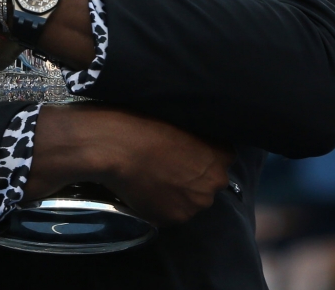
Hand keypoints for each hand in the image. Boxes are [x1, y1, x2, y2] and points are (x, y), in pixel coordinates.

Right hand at [27, 106, 234, 225]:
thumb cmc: (141, 119)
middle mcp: (215, 181)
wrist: (113, 143)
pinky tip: (143, 188)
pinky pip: (170, 213)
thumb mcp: (177, 116)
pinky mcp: (174, 219)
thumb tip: (191, 142)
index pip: (221, 156)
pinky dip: (160, 205)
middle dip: (192, 175)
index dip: (201, 152)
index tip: (184, 148)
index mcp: (221, 152)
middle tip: (165, 163)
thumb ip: (195, 133)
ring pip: (190, 200)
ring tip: (151, 176)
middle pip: (208, 181)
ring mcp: (196, 203)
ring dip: (177, 193)